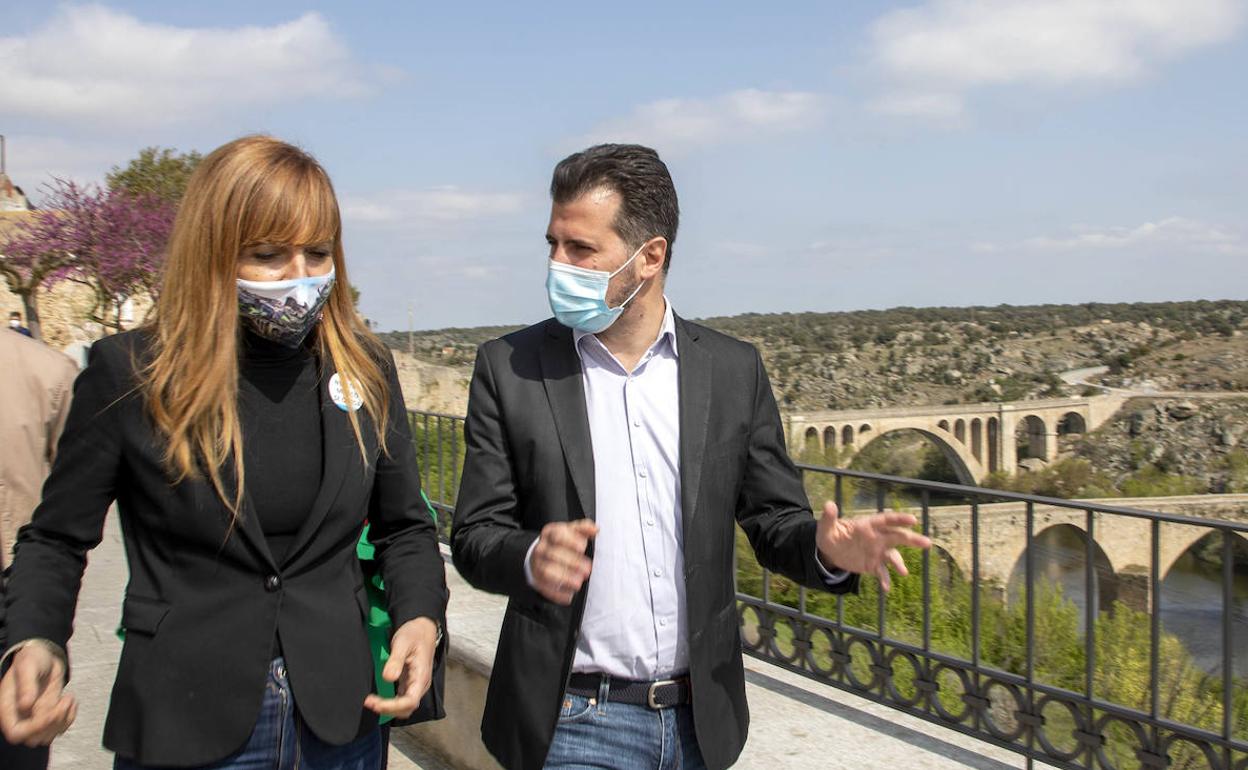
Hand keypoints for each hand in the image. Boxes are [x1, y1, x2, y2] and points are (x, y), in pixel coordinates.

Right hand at [0, 643, 76, 746]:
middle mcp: (20, 717)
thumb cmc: (32, 659)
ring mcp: (35, 718)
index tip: (52, 712)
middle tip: (64, 701)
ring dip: (62, 721)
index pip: (16, 733)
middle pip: (33, 739)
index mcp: (8, 708)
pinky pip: (60, 728)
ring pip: (48, 736)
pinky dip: (70, 718)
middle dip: (52, 724)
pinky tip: (71, 699)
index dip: (34, 729)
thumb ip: (26, 685)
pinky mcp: (49, 715)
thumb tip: (25, 705)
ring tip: (68, 698)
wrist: (44, 656)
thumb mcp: (28, 666)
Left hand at [363, 617, 438, 718]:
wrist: (423, 629)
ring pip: (404, 707)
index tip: (375, 702)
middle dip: (388, 709)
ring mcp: (415, 685)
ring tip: (372, 702)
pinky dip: (390, 703)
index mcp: (421, 676)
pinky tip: (379, 698)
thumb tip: (387, 677)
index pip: (410, 701)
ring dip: (388, 708)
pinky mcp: (409, 683)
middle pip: (407, 708)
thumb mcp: (403, 642)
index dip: (392, 706)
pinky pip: (401, 700)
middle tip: (370, 702)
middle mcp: (420, 684)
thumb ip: (395, 660)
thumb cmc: (415, 634)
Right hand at [530, 520, 597, 604]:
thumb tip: (595, 529)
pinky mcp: (537, 580)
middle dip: (572, 562)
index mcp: (550, 533)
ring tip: (578, 583)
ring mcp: (538, 565)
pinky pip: (545, 588)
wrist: (540, 556)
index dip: (571, 541)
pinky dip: (557, 594)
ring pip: (547, 571)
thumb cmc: (560, 544)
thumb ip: (583, 529)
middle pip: (553, 554)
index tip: (582, 547)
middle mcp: (542, 548)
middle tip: (587, 569)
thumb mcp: (570, 532)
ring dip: (564, 577)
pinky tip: (569, 595)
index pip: (558, 535)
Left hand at [815, 501, 931, 591]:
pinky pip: (881, 572)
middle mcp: (876, 538)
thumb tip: (828, 505)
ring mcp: (876, 552)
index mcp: (868, 525)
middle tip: (927, 543)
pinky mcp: (873, 565)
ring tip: (903, 572)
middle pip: (897, 537)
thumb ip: (829, 518)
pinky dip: (884, 579)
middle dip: (912, 539)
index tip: (913, 520)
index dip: (899, 519)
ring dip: (899, 563)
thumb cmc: (829, 535)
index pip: (886, 520)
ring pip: (893, 556)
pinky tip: (886, 588)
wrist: (830, 552)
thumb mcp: (825, 527)